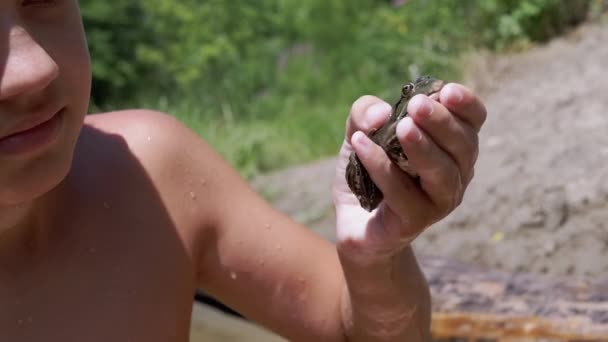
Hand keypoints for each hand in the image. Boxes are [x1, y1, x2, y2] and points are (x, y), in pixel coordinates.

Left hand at [333, 83, 486, 262]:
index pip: (473, 121)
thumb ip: (365, 113)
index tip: (445, 90)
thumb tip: (381, 114)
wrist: (355, 225)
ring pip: (442, 173)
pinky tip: (359, 144)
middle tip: (416, 106)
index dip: (465, 104)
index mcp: (452, 146)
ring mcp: (439, 201)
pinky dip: (381, 167)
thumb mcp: (360, 132)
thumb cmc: (367, 173)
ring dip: (423, 148)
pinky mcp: (415, 222)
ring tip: (401, 127)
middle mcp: (455, 174)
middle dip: (441, 122)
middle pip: (463, 145)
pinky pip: (402, 192)